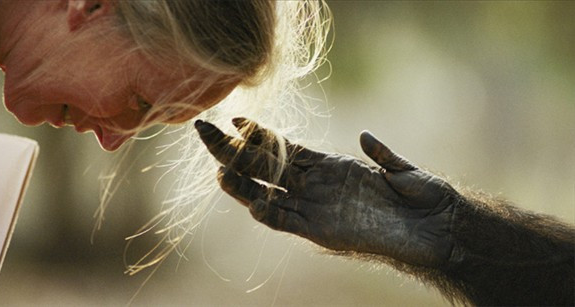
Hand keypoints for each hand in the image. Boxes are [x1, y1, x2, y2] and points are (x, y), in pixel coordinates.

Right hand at [195, 118, 457, 267]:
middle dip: (234, 150)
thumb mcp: (400, 170)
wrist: (438, 231)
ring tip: (218, 170)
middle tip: (205, 131)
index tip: (235, 118)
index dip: (259, 134)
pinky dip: (270, 213)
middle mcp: (317, 186)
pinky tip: (253, 204)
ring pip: (269, 194)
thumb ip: (380, 154)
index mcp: (331, 166)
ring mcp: (317, 208)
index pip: (285, 147)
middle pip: (266, 166)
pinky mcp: (323, 231)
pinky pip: (289, 222)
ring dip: (244, 184)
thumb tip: (363, 136)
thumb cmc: (423, 198)